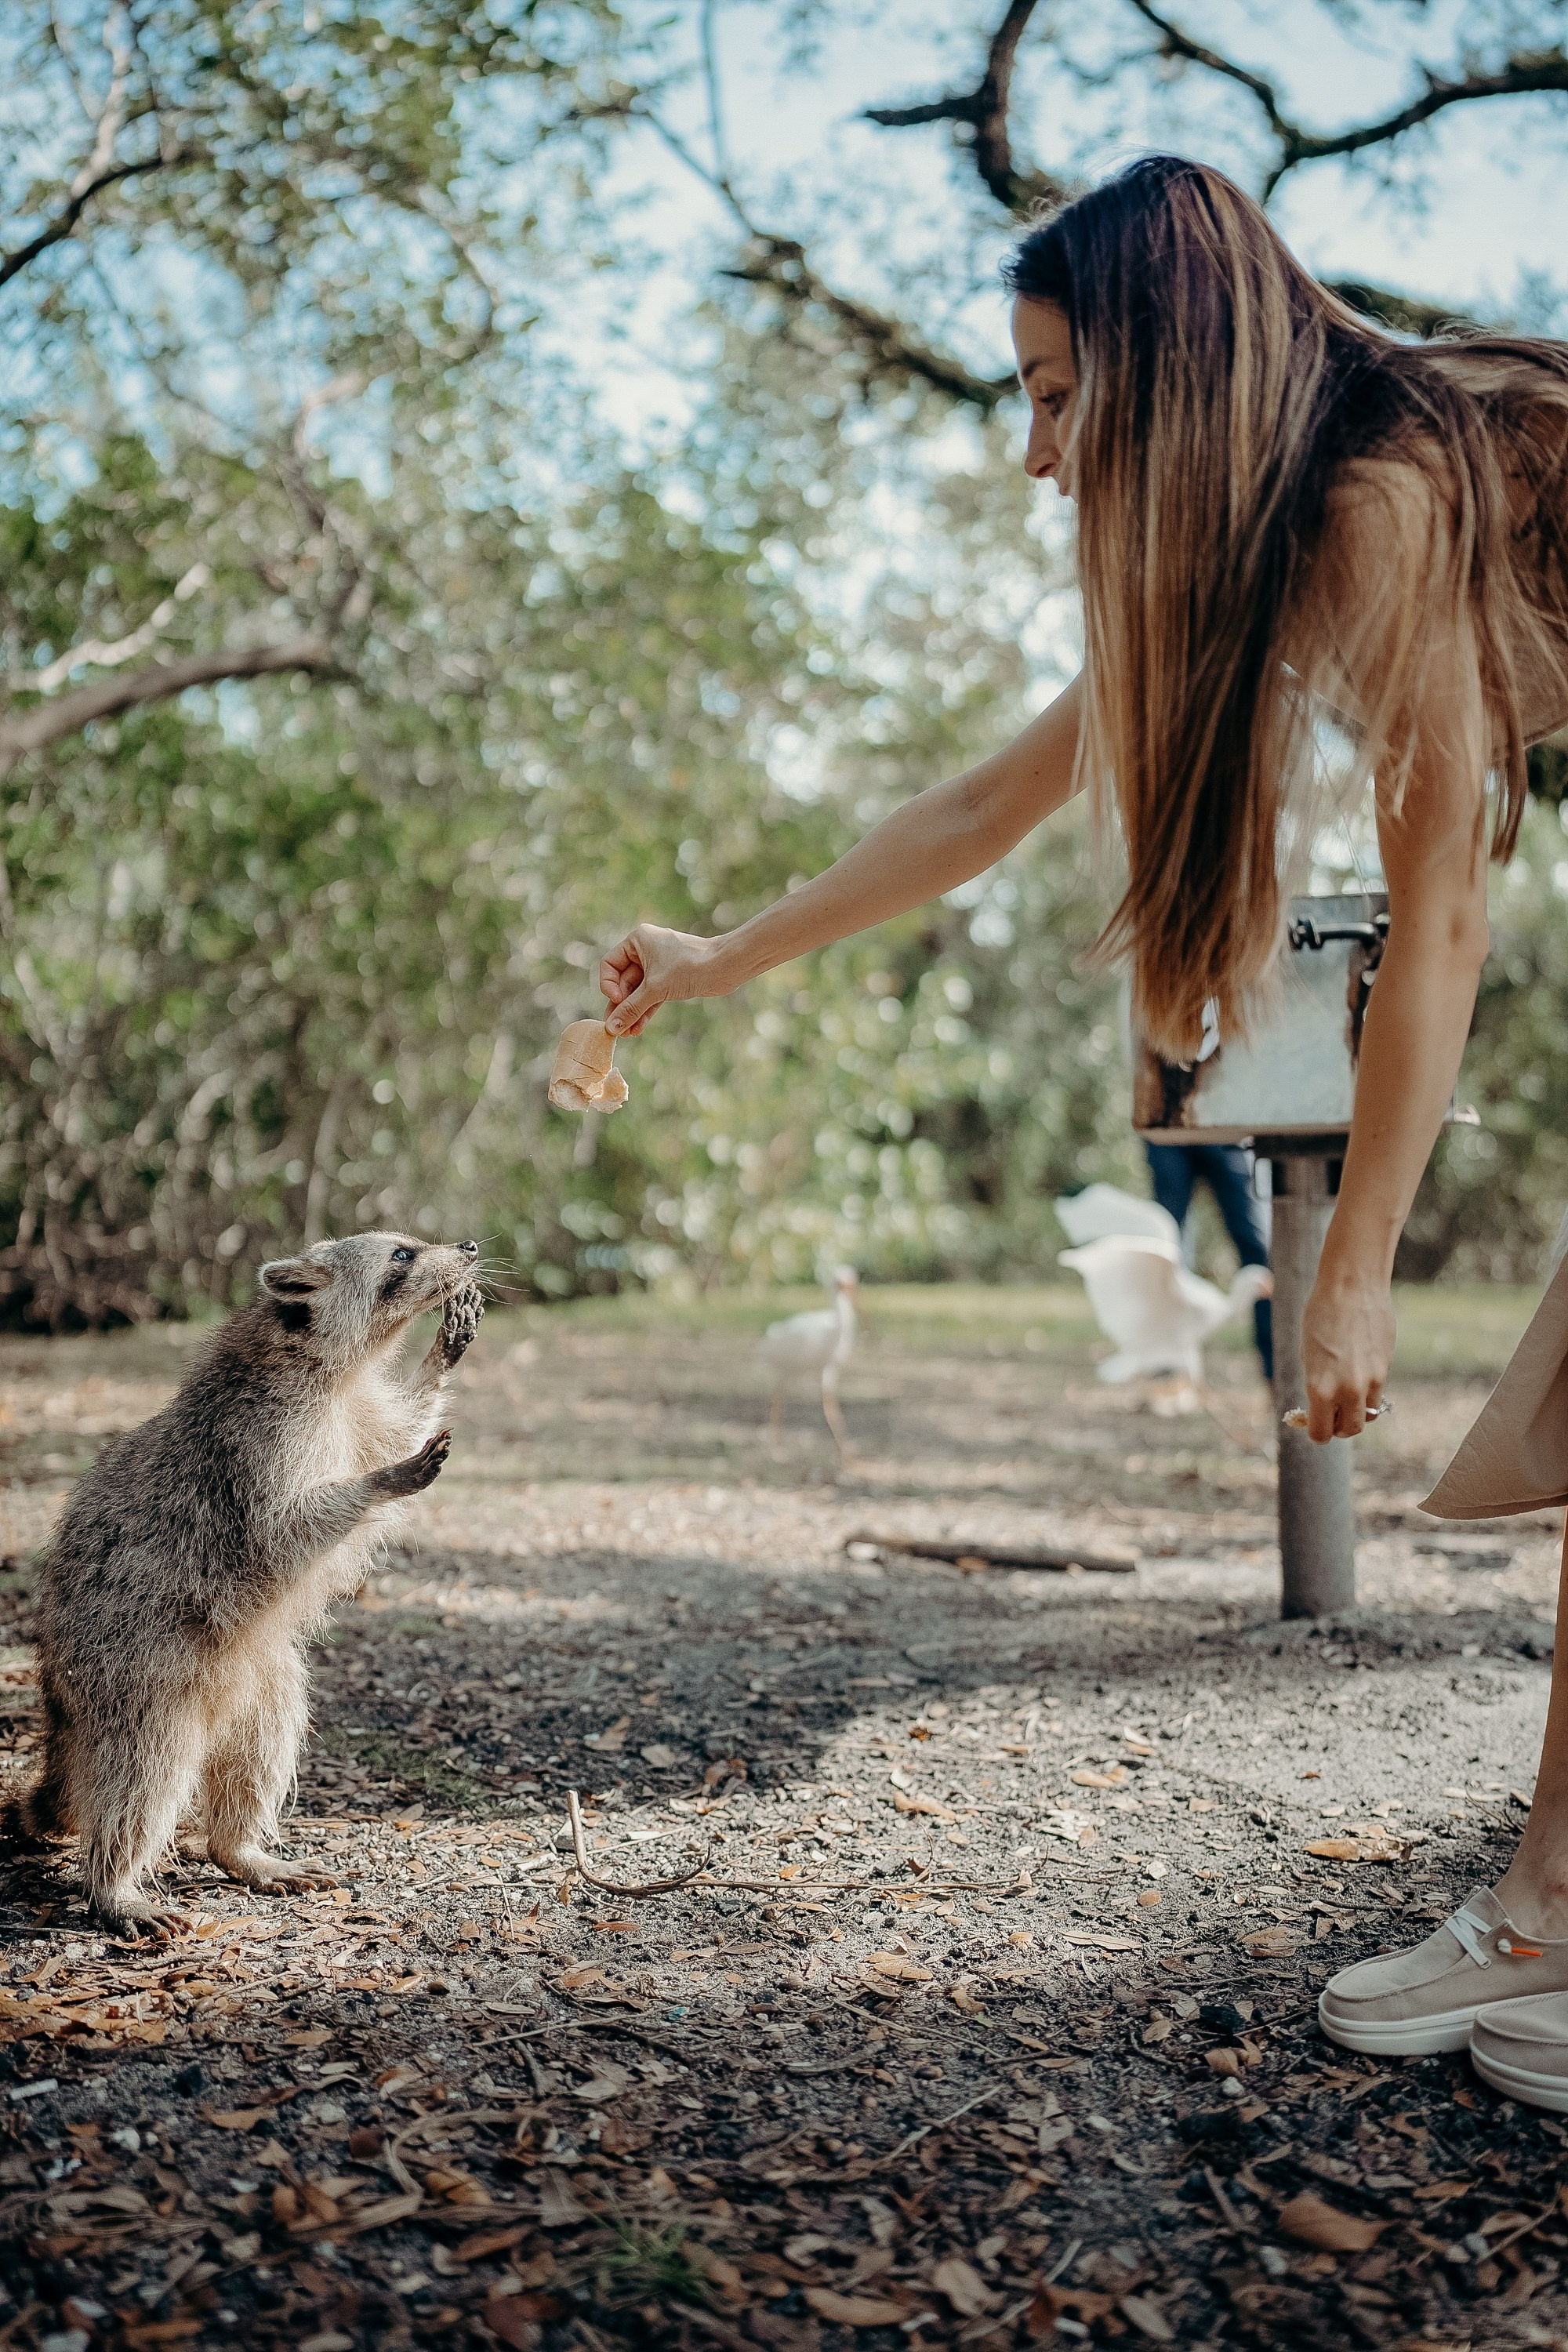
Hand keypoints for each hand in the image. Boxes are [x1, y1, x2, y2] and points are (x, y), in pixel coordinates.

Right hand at [600, 922, 730, 1034]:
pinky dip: (645, 1011)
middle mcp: (645, 950)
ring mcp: (658, 966)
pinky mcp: (670, 980)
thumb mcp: (655, 988)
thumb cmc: (690, 967)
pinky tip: (638, 1029)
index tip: (618, 1000)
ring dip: (633, 1012)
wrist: (726, 967)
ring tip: (627, 1034)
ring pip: (638, 992)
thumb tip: (611, 1028)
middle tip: (615, 1029)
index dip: (609, 985)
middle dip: (621, 1005)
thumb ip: (631, 1008)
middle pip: (623, 981)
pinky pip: (651, 996)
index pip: (609, 964)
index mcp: (637, 940)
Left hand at [1301, 1264, 1394, 1440]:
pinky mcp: (1386, 1366)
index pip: (1321, 1433)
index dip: (1316, 1432)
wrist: (1351, 1286)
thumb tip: (1322, 1402)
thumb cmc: (1320, 1314)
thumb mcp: (1307, 1353)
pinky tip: (1358, 1372)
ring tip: (1346, 1398)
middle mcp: (1347, 1389)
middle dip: (1339, 1428)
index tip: (1314, 1424)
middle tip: (1332, 1416)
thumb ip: (1316, 1382)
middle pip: (1349, 1429)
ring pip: (1368, 1414)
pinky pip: (1378, 1391)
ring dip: (1357, 1412)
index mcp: (1320, 1388)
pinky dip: (1368, 1391)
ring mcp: (1371, 1379)